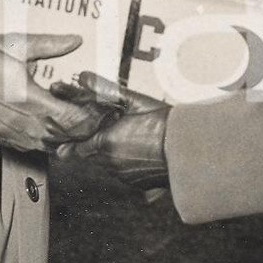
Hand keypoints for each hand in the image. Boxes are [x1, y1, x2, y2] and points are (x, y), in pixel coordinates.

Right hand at [0, 32, 109, 153]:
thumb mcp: (16, 44)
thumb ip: (50, 45)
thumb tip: (75, 40)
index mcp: (31, 99)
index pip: (74, 120)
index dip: (93, 116)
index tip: (102, 106)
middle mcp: (24, 123)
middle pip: (67, 138)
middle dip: (85, 128)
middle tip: (96, 114)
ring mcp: (13, 134)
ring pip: (52, 146)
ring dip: (67, 136)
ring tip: (76, 121)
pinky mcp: (2, 138)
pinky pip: (33, 147)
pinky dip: (47, 140)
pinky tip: (51, 126)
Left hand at [53, 73, 169, 191]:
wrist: (188, 148)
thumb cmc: (163, 123)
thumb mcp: (134, 101)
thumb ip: (105, 90)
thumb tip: (83, 76)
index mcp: (106, 142)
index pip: (79, 147)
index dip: (76, 142)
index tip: (74, 140)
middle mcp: (111, 163)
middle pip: (94, 156)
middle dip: (98, 146)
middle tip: (114, 134)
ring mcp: (124, 176)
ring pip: (109, 166)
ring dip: (113, 155)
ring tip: (132, 142)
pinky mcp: (137, 185)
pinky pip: (124, 174)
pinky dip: (127, 165)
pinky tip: (141, 154)